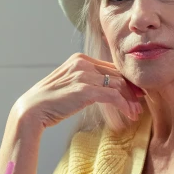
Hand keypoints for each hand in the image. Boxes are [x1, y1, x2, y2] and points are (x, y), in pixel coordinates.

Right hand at [12, 53, 143, 129]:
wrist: (32, 110)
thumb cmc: (50, 102)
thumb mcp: (69, 85)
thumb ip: (85, 81)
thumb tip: (104, 89)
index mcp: (79, 58)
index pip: (109, 68)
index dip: (125, 80)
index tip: (135, 93)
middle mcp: (82, 62)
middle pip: (116, 75)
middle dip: (131, 90)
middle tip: (140, 104)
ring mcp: (84, 75)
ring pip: (118, 85)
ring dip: (130, 101)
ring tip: (136, 113)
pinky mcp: (85, 89)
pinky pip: (113, 96)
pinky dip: (124, 105)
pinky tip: (129, 114)